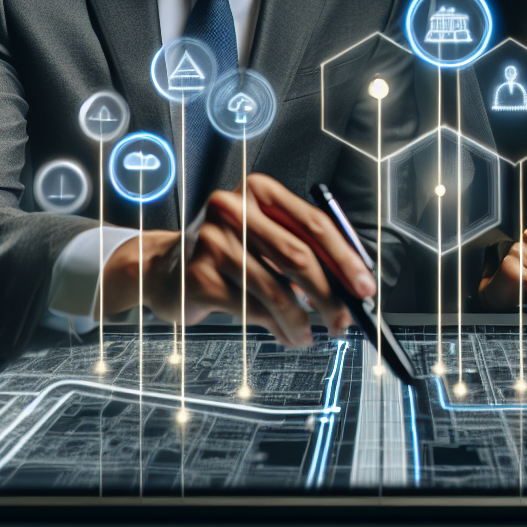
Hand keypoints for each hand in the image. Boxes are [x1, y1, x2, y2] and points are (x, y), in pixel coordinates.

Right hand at [101, 173, 375, 346]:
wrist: (161, 267)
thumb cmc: (225, 250)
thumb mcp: (263, 235)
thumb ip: (304, 250)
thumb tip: (350, 285)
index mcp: (259, 191)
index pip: (314, 223)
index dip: (345, 258)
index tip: (365, 287)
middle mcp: (234, 209)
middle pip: (298, 256)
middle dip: (329, 295)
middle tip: (345, 319)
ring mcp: (212, 242)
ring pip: (276, 290)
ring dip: (301, 320)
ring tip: (310, 335)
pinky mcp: (197, 277)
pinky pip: (251, 309)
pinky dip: (276, 327)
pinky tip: (285, 333)